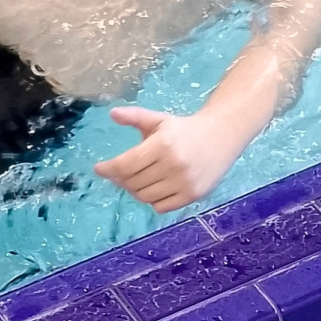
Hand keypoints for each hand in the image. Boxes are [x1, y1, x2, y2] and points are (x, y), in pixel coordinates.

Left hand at [93, 107, 244, 212]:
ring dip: (135, 190)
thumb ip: (135, 116)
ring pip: (145, 197)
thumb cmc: (184, 129)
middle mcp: (173, 165)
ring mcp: (184, 182)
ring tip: (138, 179)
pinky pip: (161, 207)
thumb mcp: (159, 119)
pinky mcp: (193, 195)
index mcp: (162, 144)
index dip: (108, 169)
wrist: (221, 136)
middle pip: (133, 183)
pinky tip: (155, 187)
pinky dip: (153, 200)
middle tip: (120, 173)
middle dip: (121, 179)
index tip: (98, 169)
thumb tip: (112, 114)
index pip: (126, 164)